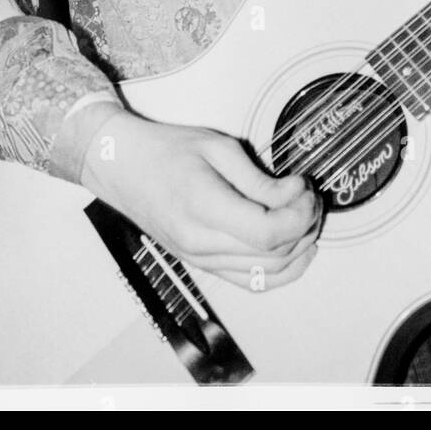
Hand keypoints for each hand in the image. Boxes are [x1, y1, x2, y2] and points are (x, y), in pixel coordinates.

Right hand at [81, 111, 322, 290]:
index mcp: (204, 207)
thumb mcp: (217, 148)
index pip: (269, 231)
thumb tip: (293, 195)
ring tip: (304, 215)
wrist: (121, 166)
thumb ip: (258, 178)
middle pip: (274, 255)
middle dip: (305, 225)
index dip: (300, 212)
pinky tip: (296, 249)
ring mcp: (200, 258)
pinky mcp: (201, 263)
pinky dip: (280, 271)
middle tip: (309, 195)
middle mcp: (201, 243)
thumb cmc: (165, 150)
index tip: (304, 186)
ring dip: (298, 247)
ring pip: (267, 273)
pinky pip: (249, 281)